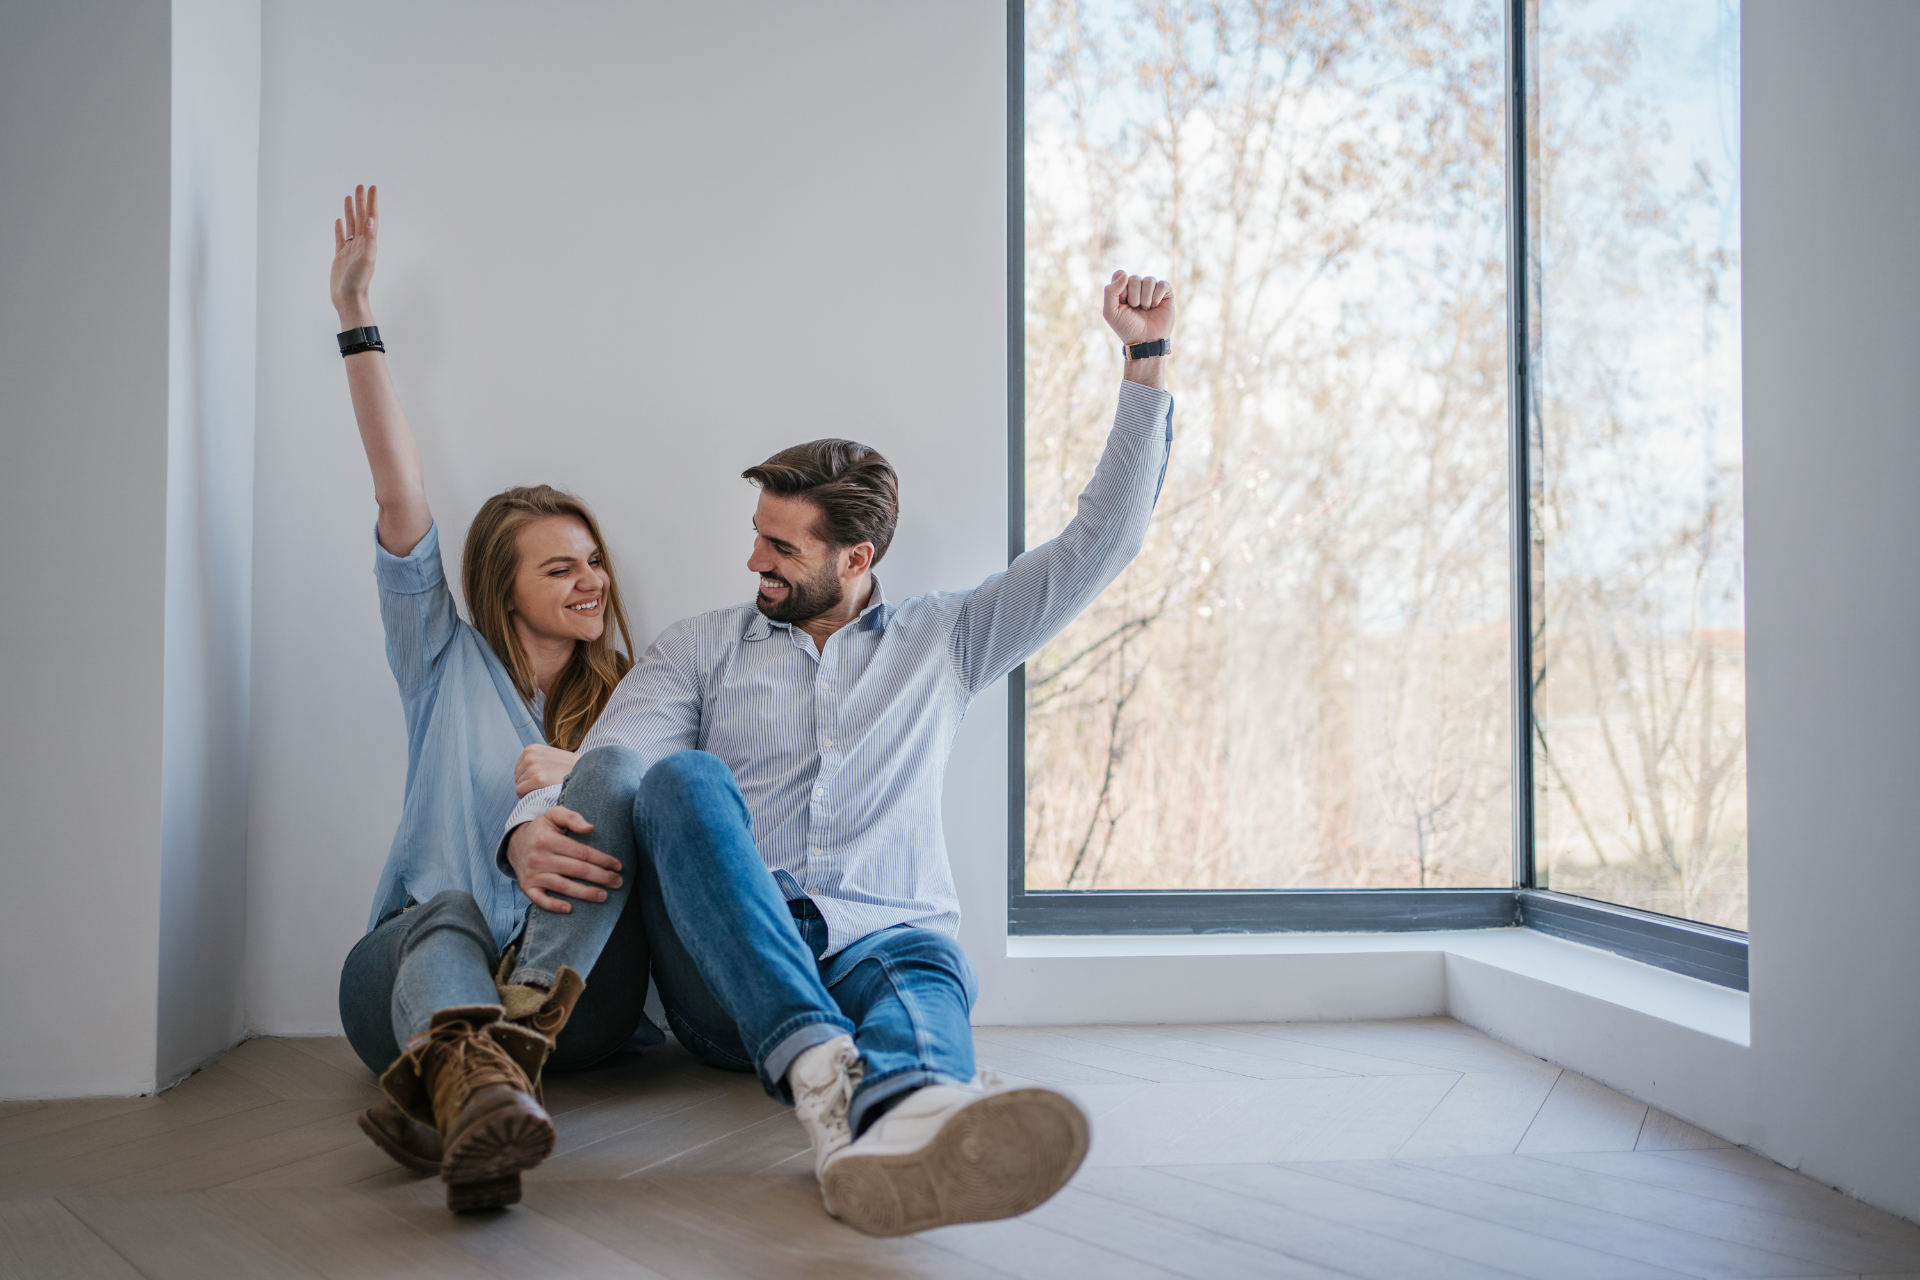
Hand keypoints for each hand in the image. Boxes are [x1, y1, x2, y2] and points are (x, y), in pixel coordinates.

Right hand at [331, 184, 378, 320]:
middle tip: (360, 186)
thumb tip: (371, 220)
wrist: (349, 299)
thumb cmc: (359, 281)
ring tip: (349, 197)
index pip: (371, 217)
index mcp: (369, 243)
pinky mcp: (340, 256)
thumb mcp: (367, 259)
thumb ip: (370, 239)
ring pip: (351, 225)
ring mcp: (350, 250)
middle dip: (361, 201)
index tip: (371, 187)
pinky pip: (340, 238)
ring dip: (351, 211)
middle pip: (361, 217)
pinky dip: (340, 228)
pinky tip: (340, 220)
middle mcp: (361, 244)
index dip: (371, 202)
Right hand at [505, 808, 624, 912]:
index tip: (617, 865)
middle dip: (601, 877)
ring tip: (604, 896)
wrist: (515, 843)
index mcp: (547, 839)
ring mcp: (532, 874)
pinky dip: (554, 905)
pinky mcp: (526, 887)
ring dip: (585, 893)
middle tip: (617, 881)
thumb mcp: (554, 815)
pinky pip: (540, 900)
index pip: (581, 852)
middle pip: (576, 870)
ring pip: (563, 886)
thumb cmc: (542, 830)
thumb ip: (572, 817)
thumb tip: (590, 828)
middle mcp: (538, 858)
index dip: (602, 859)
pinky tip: (570, 909)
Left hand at [515, 745, 579, 797]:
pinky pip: (520, 791)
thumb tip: (519, 772)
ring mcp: (533, 767)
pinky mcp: (537, 779)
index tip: (542, 779)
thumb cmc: (568, 767)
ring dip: (529, 790)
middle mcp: (530, 756)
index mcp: (531, 749)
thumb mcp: (550, 756)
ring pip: (518, 784)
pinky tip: (539, 794)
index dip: (528, 777)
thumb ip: (535, 759)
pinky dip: (527, 795)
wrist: (586, 771)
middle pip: (517, 777)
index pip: (518, 768)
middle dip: (528, 783)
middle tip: (545, 785)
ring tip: (545, 788)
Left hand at [1101, 270, 1174, 346]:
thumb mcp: (1110, 312)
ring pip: (1149, 280)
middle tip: (1135, 309)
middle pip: (1134, 278)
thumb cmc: (1127, 328)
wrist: (1145, 341)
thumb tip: (1124, 274)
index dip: (1120, 288)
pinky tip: (1155, 306)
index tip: (1122, 302)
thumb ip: (1110, 292)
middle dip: (1134, 297)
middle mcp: (1137, 287)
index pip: (1119, 275)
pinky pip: (1162, 284)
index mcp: (1122, 289)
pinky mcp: (1165, 293)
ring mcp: (1151, 289)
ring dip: (1146, 299)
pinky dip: (1157, 296)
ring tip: (1146, 309)